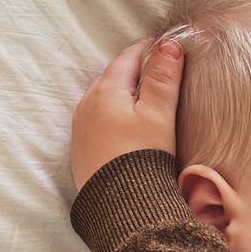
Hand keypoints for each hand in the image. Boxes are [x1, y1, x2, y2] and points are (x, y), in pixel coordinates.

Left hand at [71, 38, 183, 190]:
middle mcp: (87, 105)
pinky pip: (98, 123)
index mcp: (106, 91)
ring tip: (144, 104)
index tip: (167, 50)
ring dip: (122, 97)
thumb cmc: (142, 158)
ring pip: (104, 100)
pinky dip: (113, 118)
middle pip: (113, 78)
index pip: (128, 58)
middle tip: (159, 75)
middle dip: (135, 73)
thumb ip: (163, 78)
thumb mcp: (159, 115)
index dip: (149, 50)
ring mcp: (81, 129)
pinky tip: (127, 131)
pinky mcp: (82, 151)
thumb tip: (168, 44)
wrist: (121, 207)